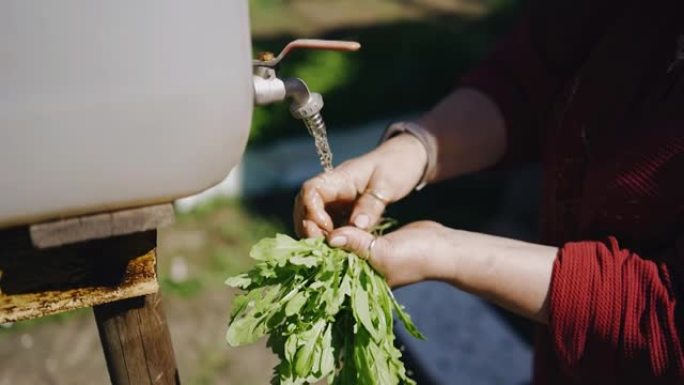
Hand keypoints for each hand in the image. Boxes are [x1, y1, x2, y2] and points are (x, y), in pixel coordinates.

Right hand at [294, 134, 426, 237]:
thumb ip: (370, 206)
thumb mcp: (387, 185)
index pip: (310, 191)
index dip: (311, 212)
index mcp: (339, 177)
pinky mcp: (343, 210)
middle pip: (305, 206)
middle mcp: (332, 188)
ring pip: (313, 217)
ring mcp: (336, 200)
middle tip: (324, 247)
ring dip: (317, 234)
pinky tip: (340, 249)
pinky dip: (330, 236)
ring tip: (331, 251)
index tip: (326, 229)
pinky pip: (329, 224)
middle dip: (309, 228)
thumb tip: (356, 226)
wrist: (407, 159)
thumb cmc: (397, 165)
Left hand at [328, 220, 556, 322]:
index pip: (331, 268)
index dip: (317, 250)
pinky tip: (333, 214)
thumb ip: (357, 244)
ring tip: (315, 214)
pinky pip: (355, 236)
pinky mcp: (375, 245)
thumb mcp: (383, 250)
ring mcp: (369, 258)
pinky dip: (346, 228)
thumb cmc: (416, 254)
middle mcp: (361, 271)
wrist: (444, 248)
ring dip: (332, 232)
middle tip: (306, 218)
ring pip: (344, 245)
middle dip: (321, 240)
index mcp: (360, 279)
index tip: (305, 228)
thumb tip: (331, 238)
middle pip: (334, 257)